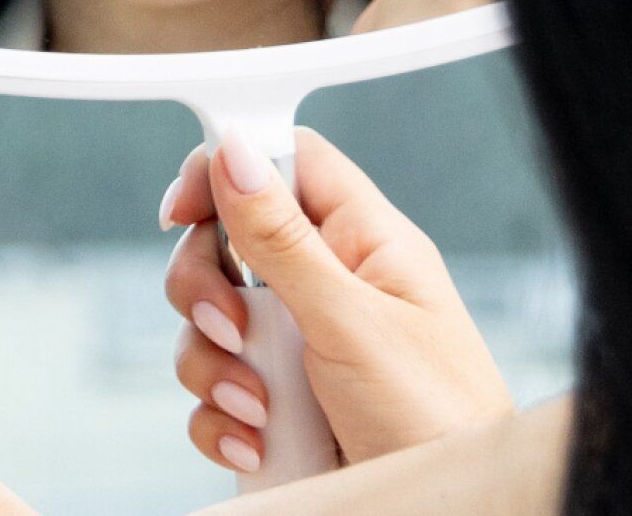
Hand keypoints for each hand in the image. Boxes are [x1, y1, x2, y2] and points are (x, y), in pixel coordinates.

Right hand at [159, 128, 512, 472]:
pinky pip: (216, 390)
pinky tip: (256, 443)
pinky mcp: (280, 402)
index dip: (226, 170)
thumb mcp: (353, 320)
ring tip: (260, 408)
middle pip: (228, 244)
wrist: (451, 511)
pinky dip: (220, 419)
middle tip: (231, 328)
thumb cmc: (438, 416)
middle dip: (206, 290)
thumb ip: (284, 239)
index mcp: (363, 240)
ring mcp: (301, 344)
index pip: (285, 164)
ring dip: (215, 368)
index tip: (181, 211)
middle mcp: (329, 283)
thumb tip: (235, 151)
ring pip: (212, 324)